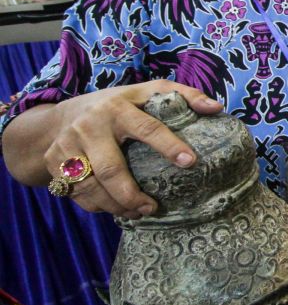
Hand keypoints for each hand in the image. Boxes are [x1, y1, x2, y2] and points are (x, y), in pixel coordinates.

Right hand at [43, 81, 222, 218]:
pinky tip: (117, 209)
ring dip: (117, 205)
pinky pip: (78, 194)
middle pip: (110, 169)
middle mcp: (89, 127)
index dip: (168, 145)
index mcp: (117, 108)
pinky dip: (99, 206)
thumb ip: (182, 95)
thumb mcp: (145, 92)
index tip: (189, 162)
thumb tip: (215, 107)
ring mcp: (68, 147)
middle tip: (154, 207)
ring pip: (91, 186)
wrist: (59, 117)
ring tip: (139, 212)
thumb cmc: (116, 106)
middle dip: (132, 194)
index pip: (146, 128)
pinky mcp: (55, 165)